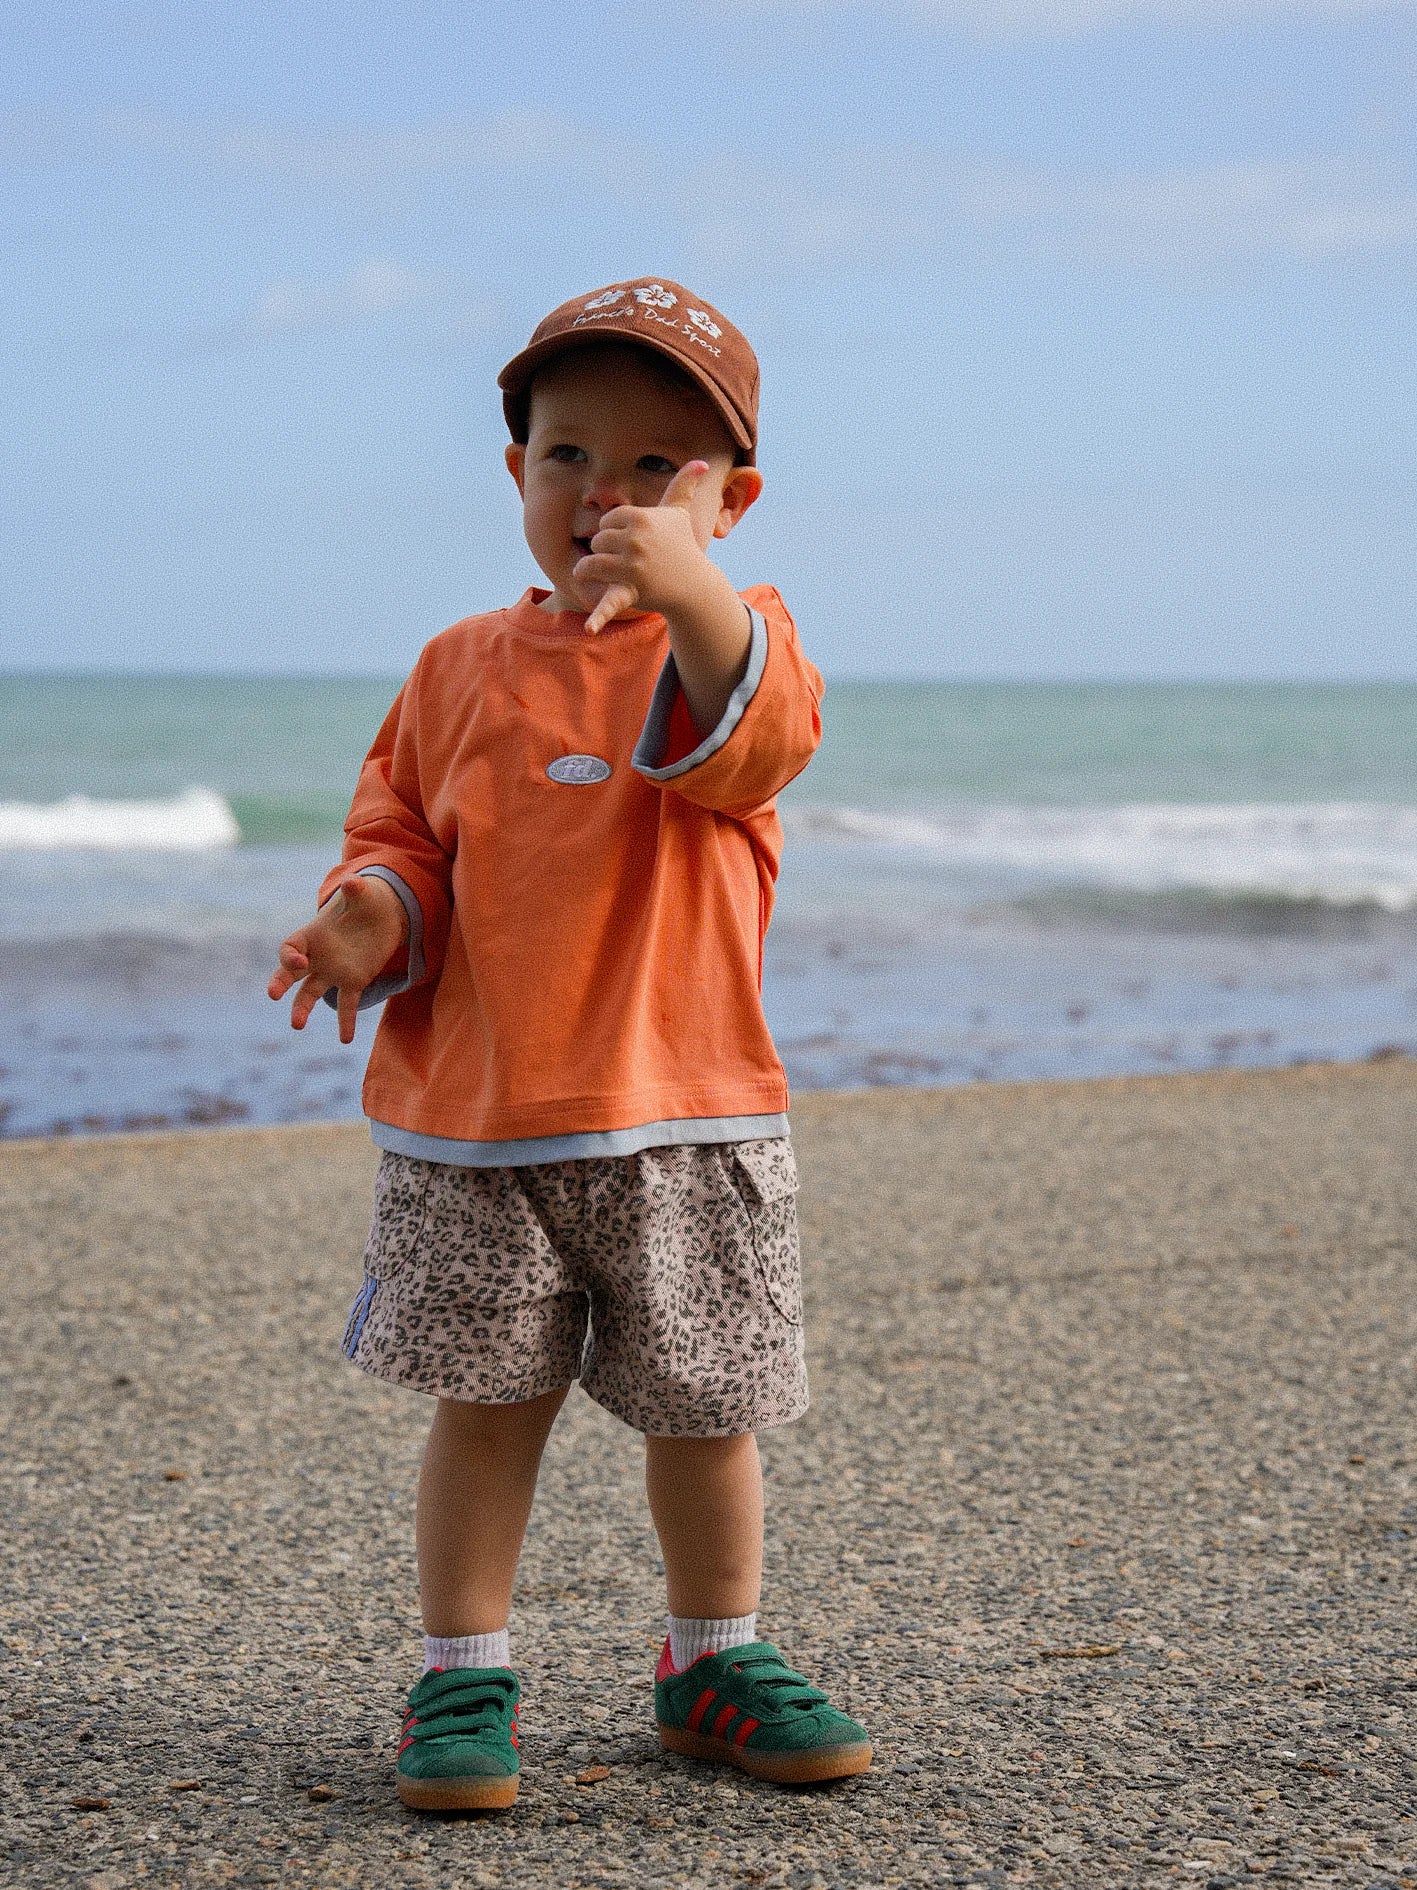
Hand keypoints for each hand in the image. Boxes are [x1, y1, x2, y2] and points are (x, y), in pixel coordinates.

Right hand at [267, 874, 408, 1044]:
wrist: (384, 914)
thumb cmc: (367, 900)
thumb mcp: (363, 894)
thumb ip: (355, 890)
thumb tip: (351, 881)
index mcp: (313, 934)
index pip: (290, 947)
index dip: (289, 955)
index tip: (297, 961)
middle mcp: (317, 956)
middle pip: (291, 973)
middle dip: (281, 982)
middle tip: (273, 994)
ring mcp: (333, 971)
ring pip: (311, 993)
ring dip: (302, 1008)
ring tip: (296, 1025)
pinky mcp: (352, 982)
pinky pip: (346, 1004)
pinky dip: (346, 1021)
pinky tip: (346, 1039)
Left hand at [576, 460, 711, 634]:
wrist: (692, 585)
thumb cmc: (682, 547)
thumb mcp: (681, 514)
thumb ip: (684, 485)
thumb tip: (701, 461)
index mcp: (640, 517)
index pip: (606, 521)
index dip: (615, 532)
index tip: (632, 540)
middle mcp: (635, 539)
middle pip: (597, 541)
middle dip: (606, 550)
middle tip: (627, 560)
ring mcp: (632, 566)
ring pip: (591, 564)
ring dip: (592, 570)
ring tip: (605, 573)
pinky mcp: (631, 591)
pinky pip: (610, 602)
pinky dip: (599, 617)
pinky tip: (589, 629)